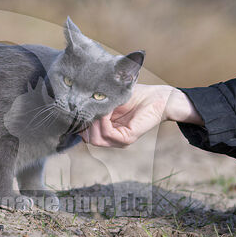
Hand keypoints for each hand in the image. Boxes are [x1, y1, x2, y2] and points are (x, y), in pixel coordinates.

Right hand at [81, 84, 203, 147]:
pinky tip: (107, 110)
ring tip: (99, 107)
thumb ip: (96, 106)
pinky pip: (106, 133)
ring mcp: (119, 141)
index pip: (84, 133)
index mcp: (107, 131)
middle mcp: (111, 139)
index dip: (79, 122)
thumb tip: (77, 104)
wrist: (159, 97)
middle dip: (84, 122)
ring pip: (94, 138)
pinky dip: (103, 121)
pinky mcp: (127, 139)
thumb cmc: (136, 96)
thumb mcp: (109, 100)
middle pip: (87, 138)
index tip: (76, 107)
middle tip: (88, 106)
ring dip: (93, 122)